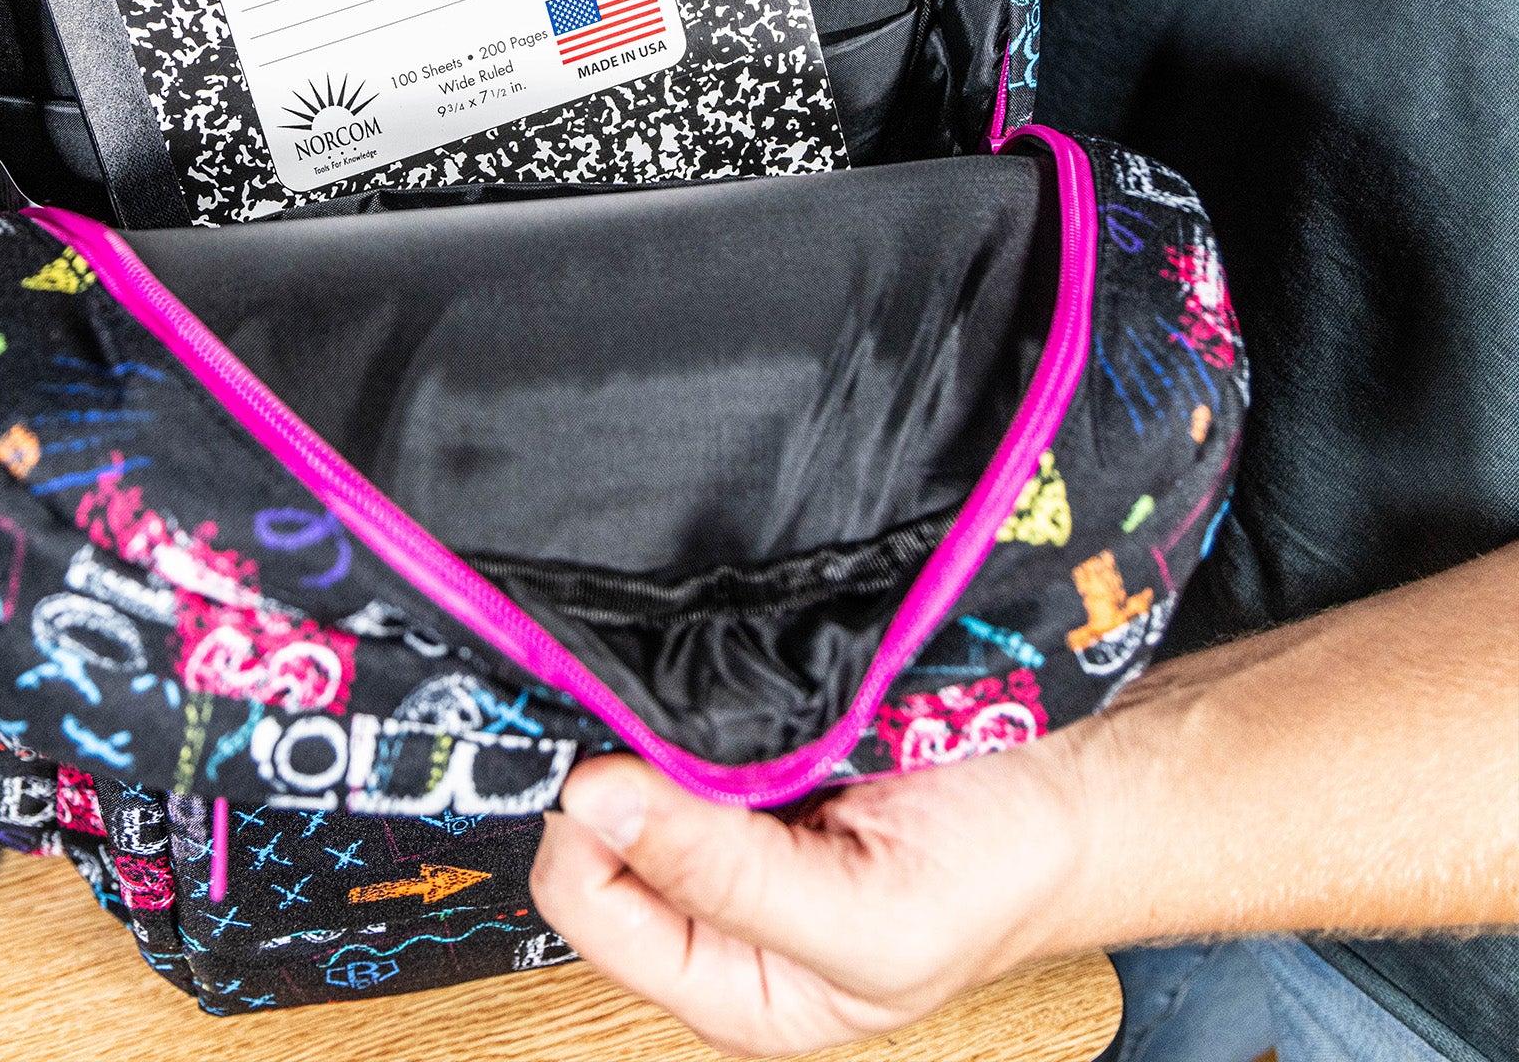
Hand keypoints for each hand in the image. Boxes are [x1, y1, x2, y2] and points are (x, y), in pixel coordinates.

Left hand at [530, 738, 1091, 1057]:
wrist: (1075, 794)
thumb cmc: (996, 880)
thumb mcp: (869, 922)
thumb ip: (728, 880)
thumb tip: (595, 802)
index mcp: (723, 982)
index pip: (583, 899)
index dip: (592, 825)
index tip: (627, 763)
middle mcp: (706, 902)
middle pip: (589, 825)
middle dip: (625, 768)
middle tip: (696, 731)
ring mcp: (723, 816)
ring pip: (626, 757)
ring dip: (657, 721)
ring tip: (727, 704)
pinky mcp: (749, 746)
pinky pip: (680, 709)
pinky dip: (698, 684)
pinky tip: (739, 677)